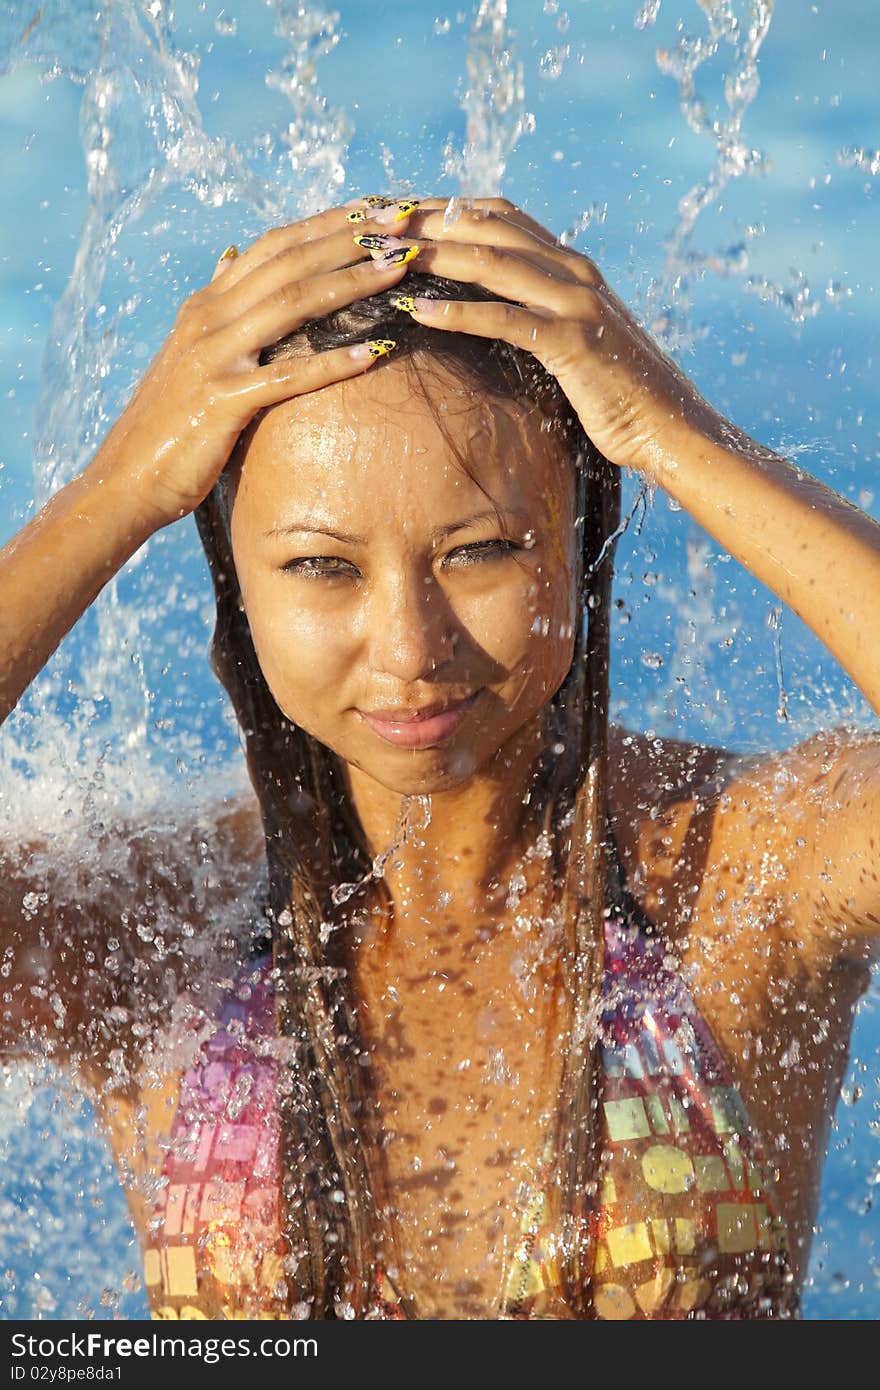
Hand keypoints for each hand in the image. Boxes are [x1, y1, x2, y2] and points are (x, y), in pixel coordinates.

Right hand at [93, 199, 419, 533]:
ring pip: (291, 305)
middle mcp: (209, 318)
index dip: (327, 223)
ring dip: (350, 283)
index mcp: (208, 304)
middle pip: (289, 263)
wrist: (126, 476)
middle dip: (350, 238)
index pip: (275, 246)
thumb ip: (217, 302)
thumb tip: (232, 254)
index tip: (377, 207)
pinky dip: (332, 363)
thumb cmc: (168, 419)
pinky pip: (287, 378)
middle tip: (402, 221)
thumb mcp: (190, 349)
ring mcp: (214, 357)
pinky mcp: (222, 402)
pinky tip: (376, 354)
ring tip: (399, 269)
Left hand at [376, 197, 716, 474]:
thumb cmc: (614, 392)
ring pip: (491, 261)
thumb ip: (538, 312)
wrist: (667, 426)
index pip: (497, 214)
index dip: (443, 206)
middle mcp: (572, 270)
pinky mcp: (572, 341)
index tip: (394, 210)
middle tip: (372, 224)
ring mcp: (574, 301)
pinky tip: (416, 311)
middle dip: (425, 220)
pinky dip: (458, 311)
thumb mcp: (571, 340)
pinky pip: (505, 318)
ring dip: (431, 256)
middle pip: (486, 226)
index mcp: (569, 264)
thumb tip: (492, 309)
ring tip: (382, 258)